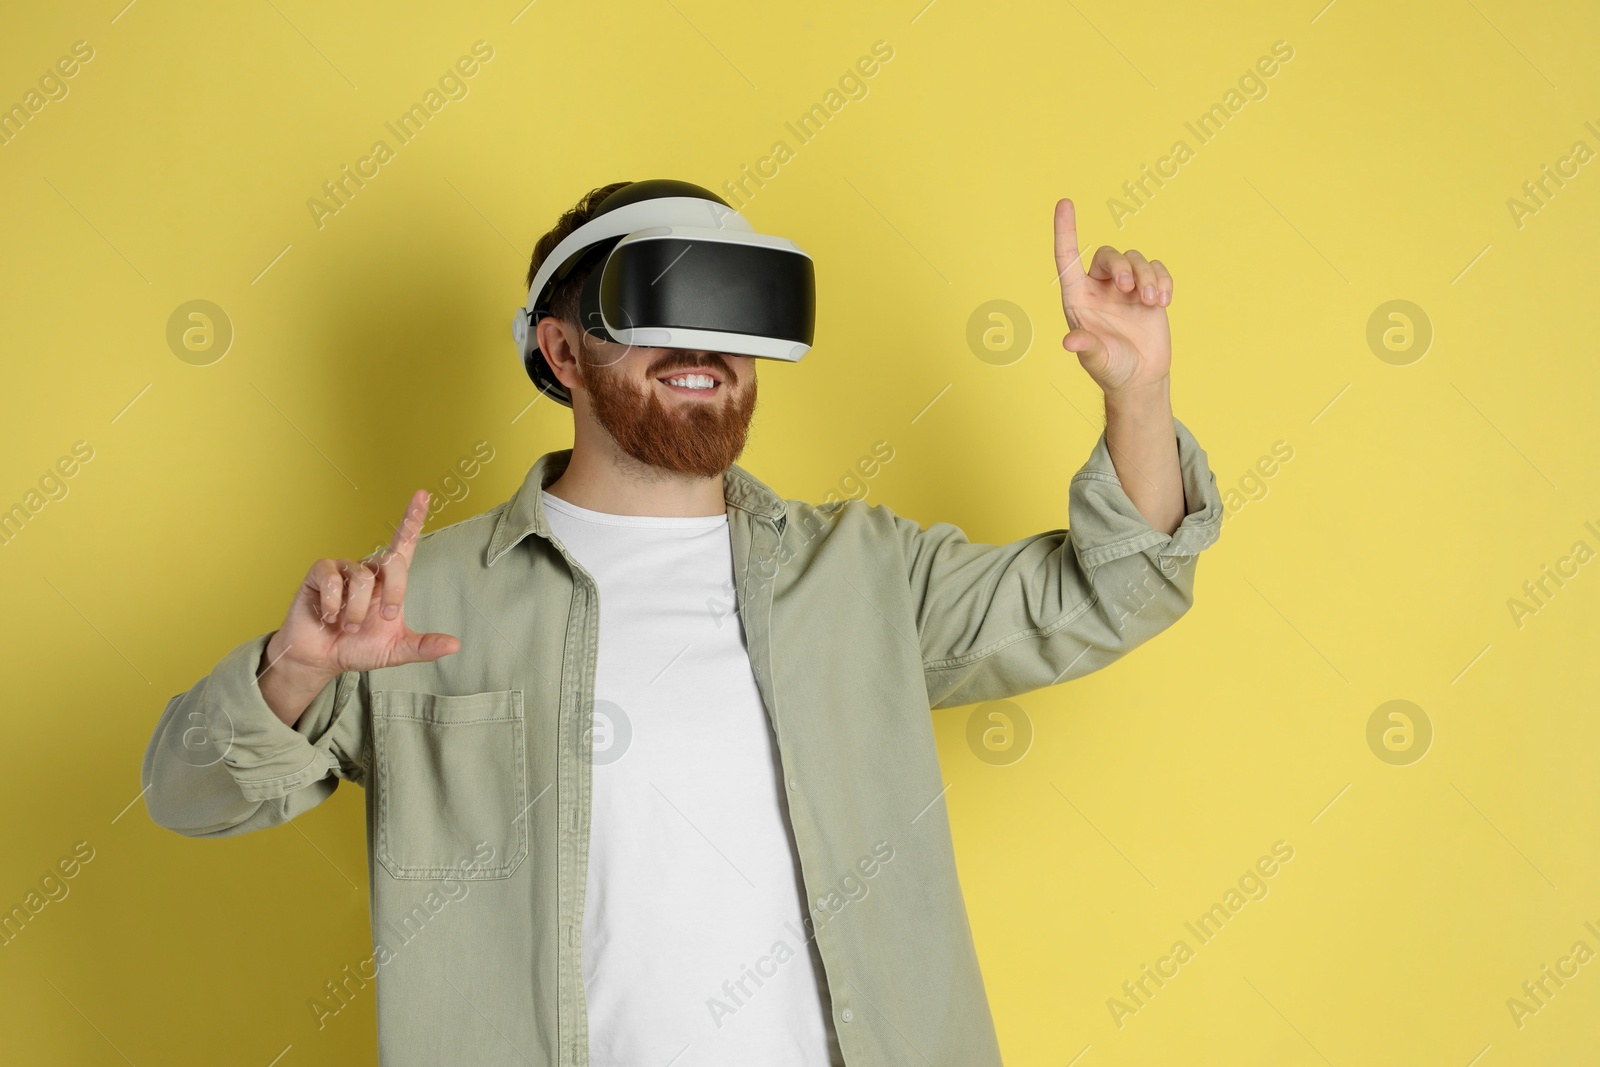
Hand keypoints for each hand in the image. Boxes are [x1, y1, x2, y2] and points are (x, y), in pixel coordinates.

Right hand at [259, 491, 459, 723]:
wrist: (321, 658)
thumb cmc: (358, 648)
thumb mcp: (395, 650)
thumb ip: (423, 646)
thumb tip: (455, 645)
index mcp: (390, 581)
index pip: (404, 543)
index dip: (412, 518)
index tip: (423, 494)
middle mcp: (369, 569)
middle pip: (392, 562)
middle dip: (393, 594)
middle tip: (385, 618)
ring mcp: (343, 568)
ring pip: (362, 579)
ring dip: (357, 612)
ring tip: (347, 625)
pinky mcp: (320, 573)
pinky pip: (333, 580)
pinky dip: (333, 605)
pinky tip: (327, 616)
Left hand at [1052, 198, 1172, 394]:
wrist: (1140, 377)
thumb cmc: (1110, 369)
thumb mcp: (1096, 360)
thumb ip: (1085, 347)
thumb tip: (1069, 341)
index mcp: (1077, 298)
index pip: (1067, 258)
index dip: (1065, 230)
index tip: (1064, 203)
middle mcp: (1099, 288)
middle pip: (1109, 255)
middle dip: (1123, 265)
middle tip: (1131, 289)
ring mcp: (1125, 288)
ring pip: (1136, 259)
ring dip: (1147, 277)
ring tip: (1152, 303)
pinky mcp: (1149, 290)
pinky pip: (1156, 269)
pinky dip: (1163, 280)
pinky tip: (1163, 302)